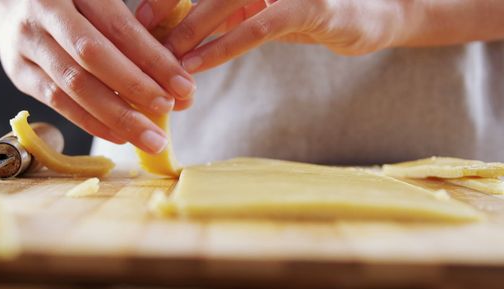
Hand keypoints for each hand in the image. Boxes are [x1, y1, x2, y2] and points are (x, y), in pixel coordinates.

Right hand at [0, 0, 196, 153]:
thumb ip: (134, 24)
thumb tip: (175, 69)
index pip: (119, 27)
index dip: (153, 59)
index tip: (184, 86)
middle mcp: (43, 13)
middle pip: (93, 57)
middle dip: (136, 89)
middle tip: (171, 111)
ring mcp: (25, 43)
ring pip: (73, 85)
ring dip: (116, 116)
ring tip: (151, 137)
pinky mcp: (16, 70)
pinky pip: (55, 101)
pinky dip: (90, 121)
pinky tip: (119, 135)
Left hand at [162, 0, 407, 72]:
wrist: (366, 19)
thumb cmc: (305, 14)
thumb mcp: (257, 12)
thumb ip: (222, 17)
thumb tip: (173, 36)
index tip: (141, 19)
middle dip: (171, 13)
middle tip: (141, 41)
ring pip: (227, 2)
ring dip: (191, 31)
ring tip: (165, 56)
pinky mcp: (309, 6)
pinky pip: (258, 26)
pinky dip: (224, 45)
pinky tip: (198, 64)